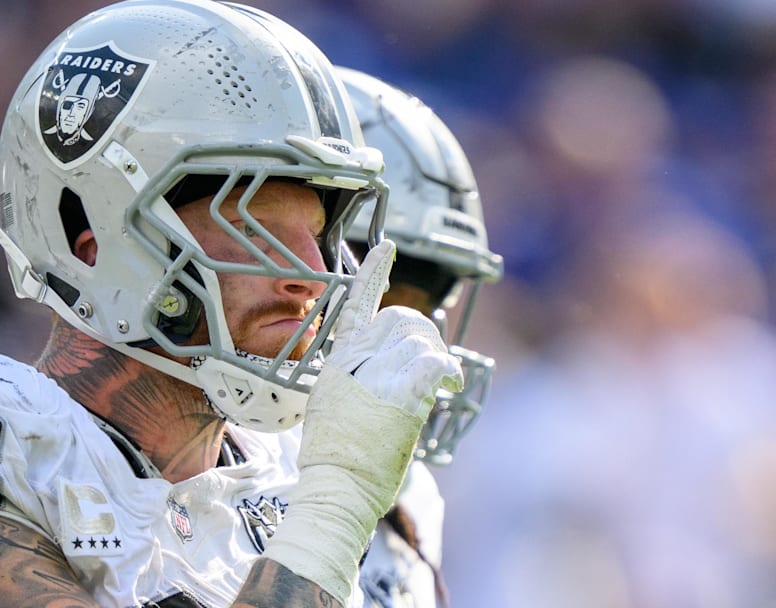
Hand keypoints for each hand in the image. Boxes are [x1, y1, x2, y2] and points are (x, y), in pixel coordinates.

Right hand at [260, 240, 462, 602]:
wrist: (336, 486)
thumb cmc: (335, 458)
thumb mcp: (331, 406)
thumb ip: (356, 379)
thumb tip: (385, 372)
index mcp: (337, 361)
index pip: (355, 304)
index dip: (373, 272)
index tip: (386, 246)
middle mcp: (356, 361)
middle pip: (402, 318)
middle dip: (423, 334)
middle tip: (428, 362)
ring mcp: (377, 375)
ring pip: (421, 338)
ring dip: (435, 358)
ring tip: (436, 383)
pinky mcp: (401, 395)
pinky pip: (434, 361)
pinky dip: (447, 370)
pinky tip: (448, 385)